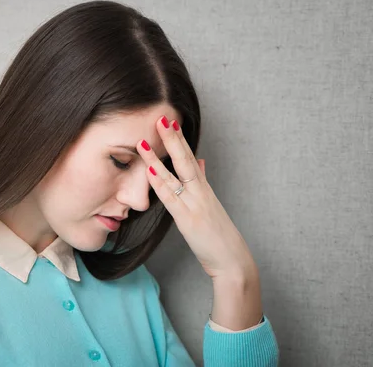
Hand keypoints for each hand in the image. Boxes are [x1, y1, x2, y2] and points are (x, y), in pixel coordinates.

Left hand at [137, 116, 257, 279]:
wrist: (232, 261)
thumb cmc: (218, 234)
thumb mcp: (210, 204)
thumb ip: (202, 181)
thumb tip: (199, 161)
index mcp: (203, 188)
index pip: (189, 158)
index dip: (179, 139)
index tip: (170, 121)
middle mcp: (200, 192)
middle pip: (185, 160)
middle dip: (172, 138)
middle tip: (161, 118)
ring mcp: (195, 204)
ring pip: (176, 175)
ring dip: (159, 157)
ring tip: (145, 140)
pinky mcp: (188, 220)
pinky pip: (171, 199)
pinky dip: (160, 183)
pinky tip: (150, 171)